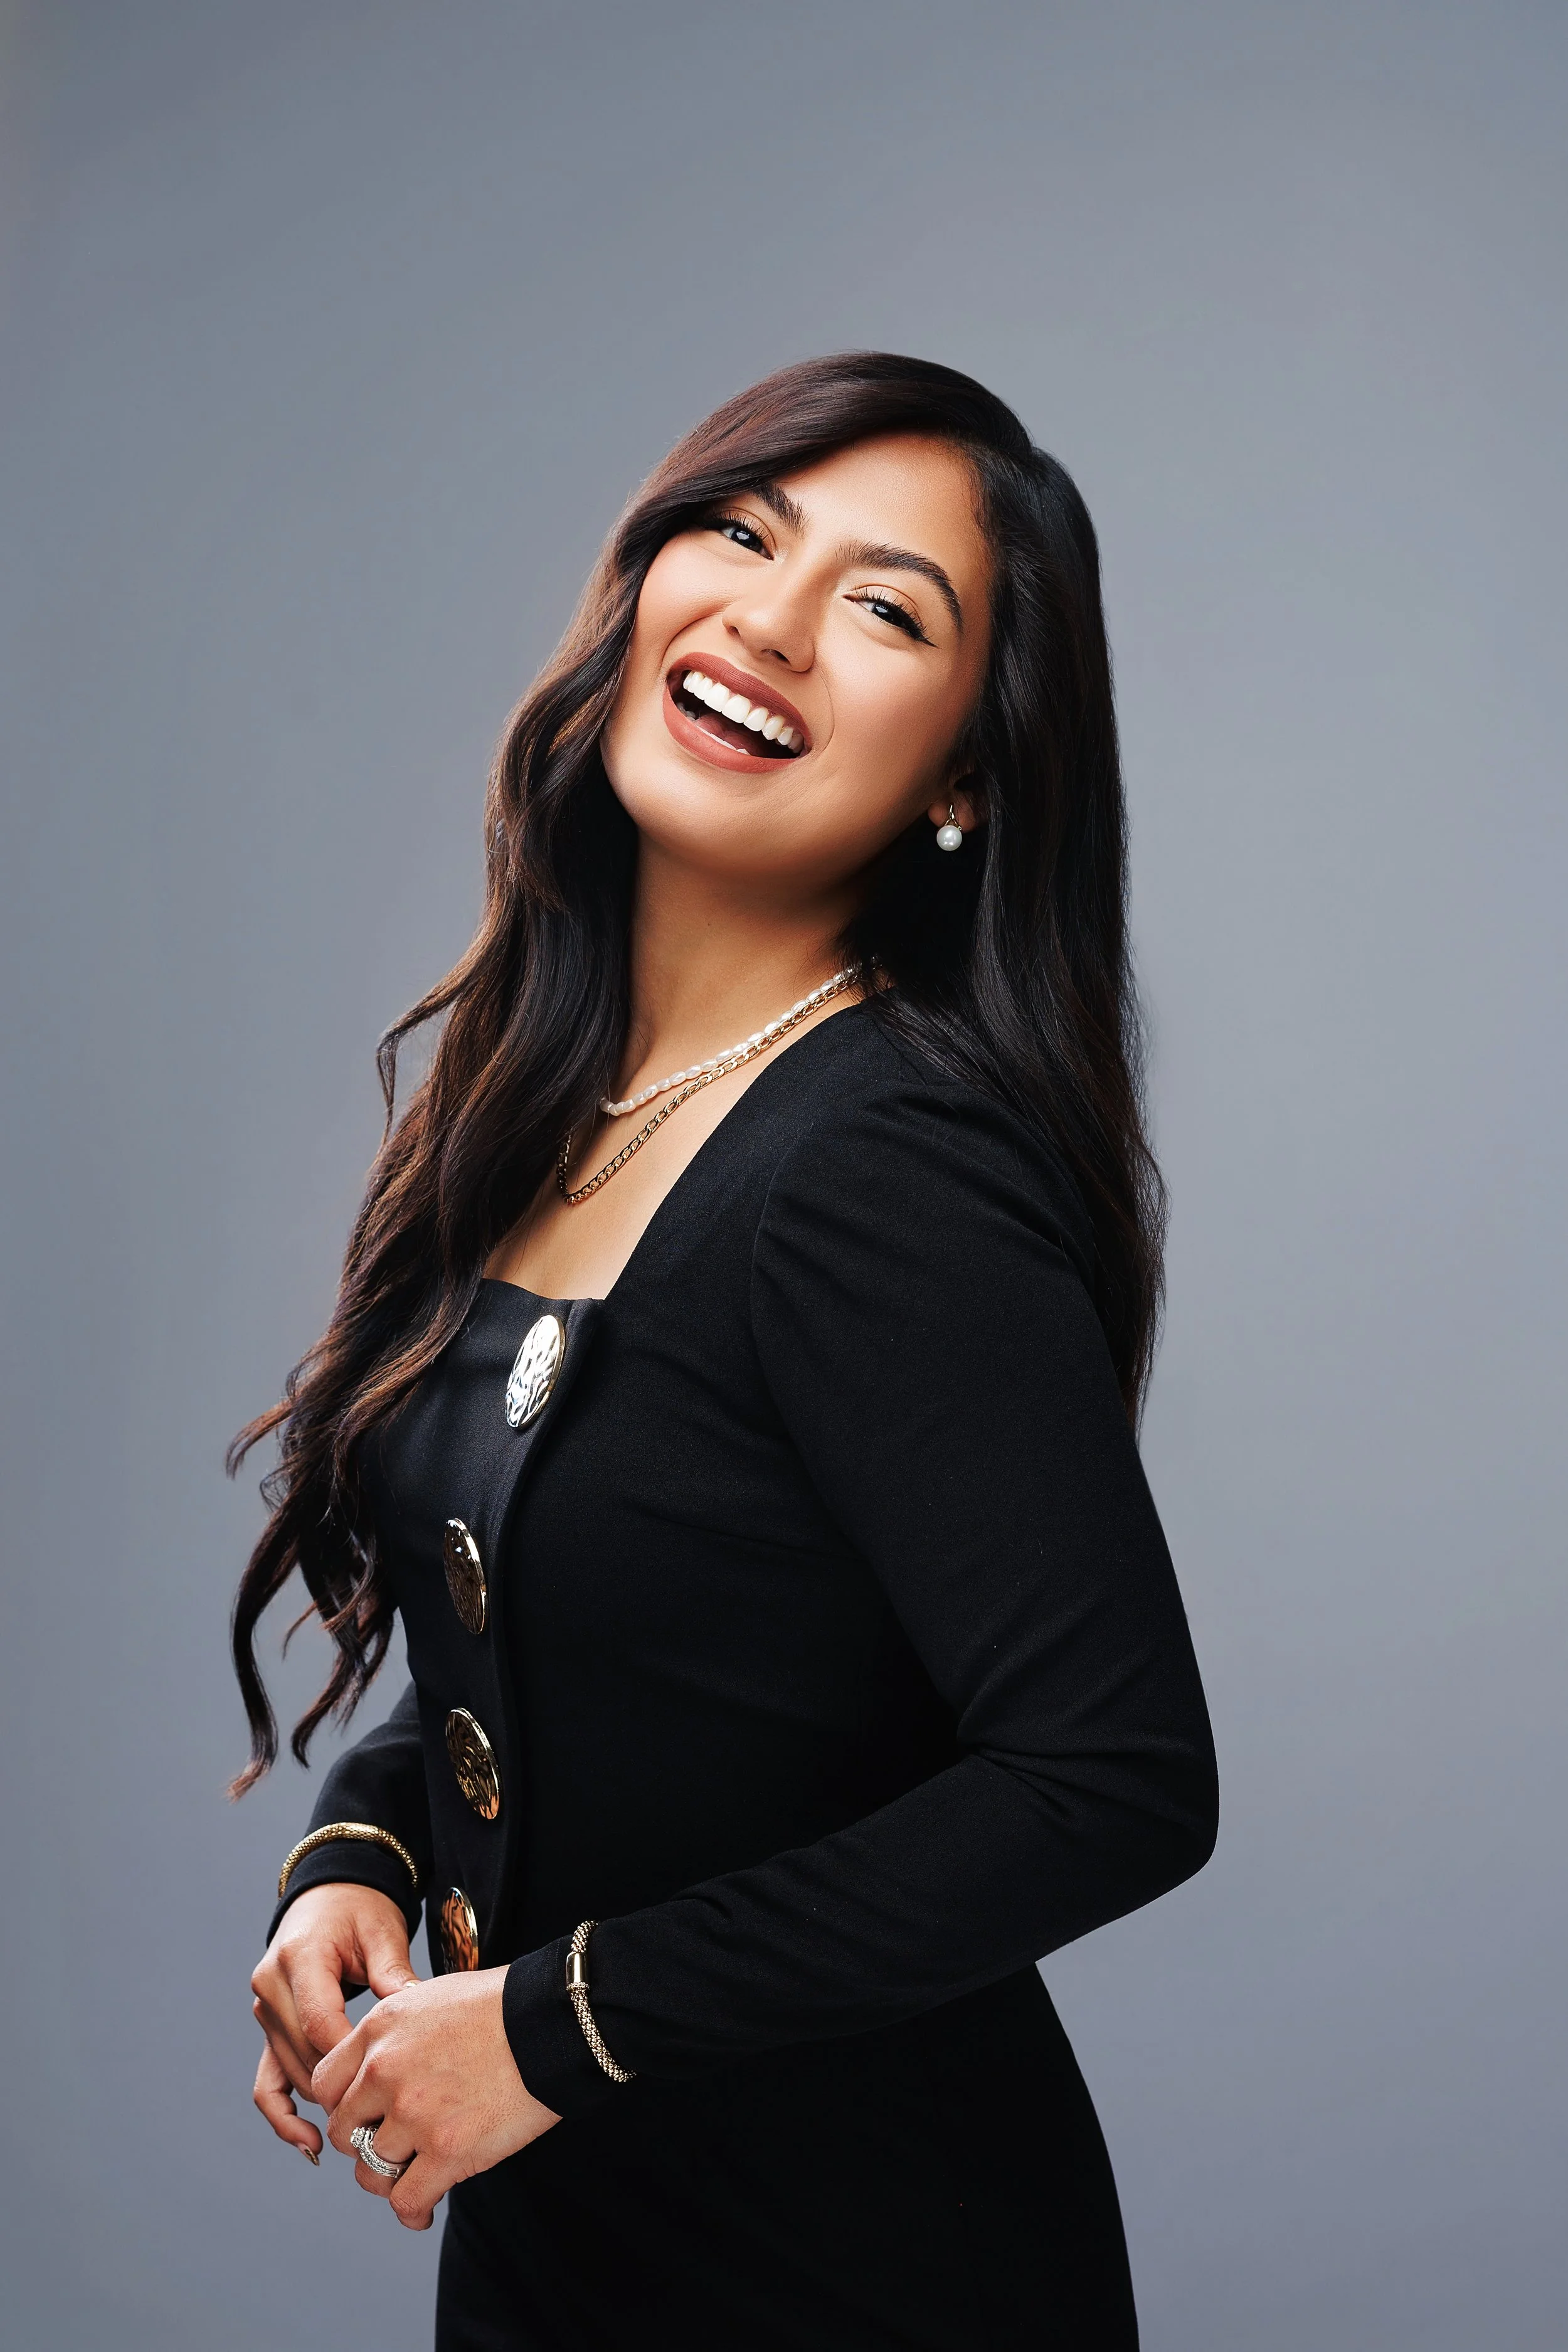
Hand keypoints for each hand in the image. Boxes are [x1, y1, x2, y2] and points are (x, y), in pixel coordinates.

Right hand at [251, 1882, 417, 2161]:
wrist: (330, 1894)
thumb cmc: (361, 1910)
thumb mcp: (383, 1933)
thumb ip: (394, 1977)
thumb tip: (421, 2021)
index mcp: (300, 1957)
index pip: (321, 2024)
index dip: (352, 2060)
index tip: (387, 2085)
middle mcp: (271, 1986)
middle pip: (304, 2053)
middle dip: (343, 2086)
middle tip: (385, 2118)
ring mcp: (264, 2010)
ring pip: (290, 2071)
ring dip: (322, 2101)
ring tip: (363, 2136)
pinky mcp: (268, 2028)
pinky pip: (267, 2080)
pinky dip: (282, 2113)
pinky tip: (308, 2142)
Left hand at [313, 1968, 559, 2227]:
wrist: (548, 2022)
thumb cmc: (499, 2006)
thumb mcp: (429, 1998)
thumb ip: (393, 2033)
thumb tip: (377, 2066)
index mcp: (379, 2030)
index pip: (324, 2085)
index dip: (342, 2105)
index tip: (363, 2113)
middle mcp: (385, 2072)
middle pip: (344, 2132)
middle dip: (363, 2143)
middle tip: (389, 2146)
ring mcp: (415, 2114)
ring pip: (372, 2172)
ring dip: (388, 2180)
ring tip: (410, 2177)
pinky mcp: (447, 2151)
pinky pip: (406, 2200)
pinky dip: (412, 2211)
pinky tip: (423, 2210)